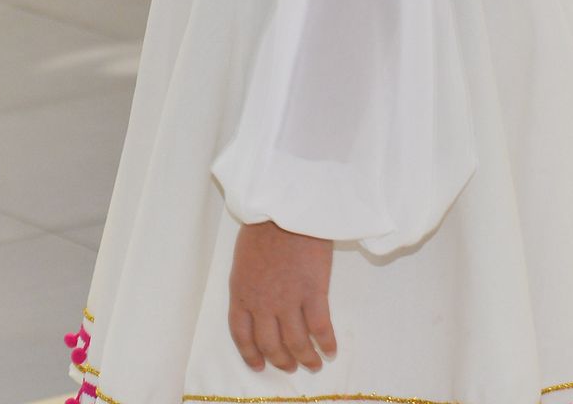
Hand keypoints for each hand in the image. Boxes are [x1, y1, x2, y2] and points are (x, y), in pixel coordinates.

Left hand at [228, 221, 336, 373]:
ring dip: (306, 358)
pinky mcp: (313, 292)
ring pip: (296, 343)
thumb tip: (258, 301)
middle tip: (291, 366)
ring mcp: (288, 300)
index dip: (251, 354)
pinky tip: (330, 350)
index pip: (242, 335)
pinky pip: (320, 328)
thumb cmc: (264, 223)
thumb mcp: (245, 258)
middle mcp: (263, 303)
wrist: (286, 207)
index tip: (259, 365)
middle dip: (281, 361)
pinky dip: (326, 343)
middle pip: (270, 344)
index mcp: (241, 292)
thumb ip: (250, 284)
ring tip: (313, 364)